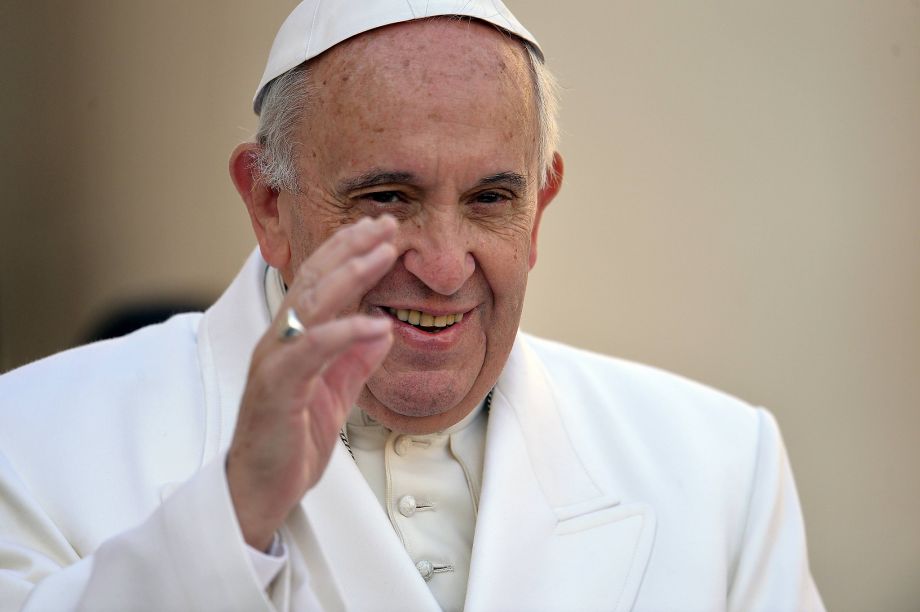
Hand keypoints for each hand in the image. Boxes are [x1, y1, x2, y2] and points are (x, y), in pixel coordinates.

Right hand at [227, 215, 397, 550]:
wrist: (260, 491)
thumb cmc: (292, 440)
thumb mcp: (337, 393)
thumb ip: (356, 359)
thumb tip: (382, 327)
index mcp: (295, 338)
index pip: (321, 282)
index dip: (350, 252)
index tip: (383, 231)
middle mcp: (280, 340)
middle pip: (314, 279)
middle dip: (351, 247)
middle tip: (386, 224)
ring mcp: (276, 361)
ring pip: (310, 304)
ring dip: (348, 274)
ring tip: (382, 253)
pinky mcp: (277, 388)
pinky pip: (310, 352)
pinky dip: (343, 334)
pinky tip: (373, 323)